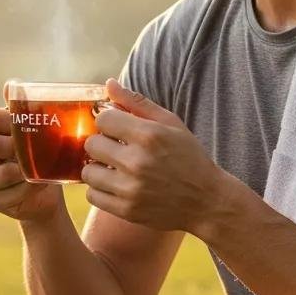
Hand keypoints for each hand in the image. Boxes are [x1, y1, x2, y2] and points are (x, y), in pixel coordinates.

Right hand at [0, 83, 62, 222]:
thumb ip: (18, 107)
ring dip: (27, 170)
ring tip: (39, 167)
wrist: (41, 192)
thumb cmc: (33, 155)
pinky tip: (36, 184)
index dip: (11, 119)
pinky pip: (13, 192)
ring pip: (3, 172)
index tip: (30, 124)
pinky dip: (29, 188)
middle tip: (37, 148)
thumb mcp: (28, 130)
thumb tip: (12, 84)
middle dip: (18, 146)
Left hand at [81, 78, 223, 232]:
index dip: (108, 122)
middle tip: (115, 149)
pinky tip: (115, 185)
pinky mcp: (127, 211)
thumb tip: (109, 84)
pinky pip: (93, 196)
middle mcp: (137, 162)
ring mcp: (131, 189)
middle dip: (101, 144)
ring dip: (97, 168)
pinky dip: (100, 190)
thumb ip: (137, 102)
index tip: (117, 128)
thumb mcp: (171, 124)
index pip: (103, 119)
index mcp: (149, 135)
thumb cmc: (189, 157)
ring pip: (88, 172)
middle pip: (91, 145)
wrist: (207, 201)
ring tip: (113, 168)